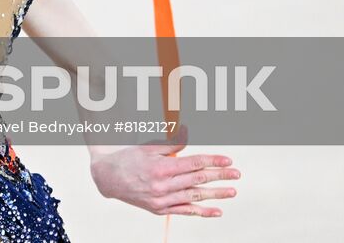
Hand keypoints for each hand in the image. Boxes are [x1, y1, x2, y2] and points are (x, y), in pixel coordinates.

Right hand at [88, 127, 239, 217]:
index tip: (227, 159)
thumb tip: (187, 130)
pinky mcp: (160, 209)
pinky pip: (185, 211)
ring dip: (216, 194)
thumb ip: (171, 142)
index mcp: (161, 167)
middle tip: (236, 173)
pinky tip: (216, 211)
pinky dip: (202, 212)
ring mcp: (162, 200)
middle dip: (219, 176)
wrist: (107, 178)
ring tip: (232, 191)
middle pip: (198, 179)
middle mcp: (163, 186)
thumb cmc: (128, 158)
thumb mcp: (149, 147)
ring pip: (194, 196)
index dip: (212, 161)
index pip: (194, 164)